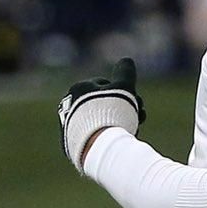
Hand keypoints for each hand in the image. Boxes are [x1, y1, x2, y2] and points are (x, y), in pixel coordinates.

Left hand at [57, 58, 145, 173]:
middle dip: (121, 110)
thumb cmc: (111, 114)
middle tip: (138, 119)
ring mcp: (68, 127)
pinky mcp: (70, 145)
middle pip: (102, 105)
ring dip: (115, 124)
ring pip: (97, 122)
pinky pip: (91, 138)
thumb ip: (125, 73)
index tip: (136, 104)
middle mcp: (68, 106)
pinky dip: (103, 138)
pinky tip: (115, 142)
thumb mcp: (123, 88)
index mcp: (78, 89)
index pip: (106, 86)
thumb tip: (126, 60)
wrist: (98, 147)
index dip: (124, 94)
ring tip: (129, 132)